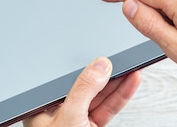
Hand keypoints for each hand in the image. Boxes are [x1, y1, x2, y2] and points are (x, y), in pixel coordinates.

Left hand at [23, 57, 140, 126]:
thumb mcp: (70, 117)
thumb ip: (84, 90)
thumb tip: (98, 66)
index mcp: (44, 109)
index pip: (67, 80)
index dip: (87, 68)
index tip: (105, 57)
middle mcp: (60, 114)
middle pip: (87, 87)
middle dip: (107, 74)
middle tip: (122, 59)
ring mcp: (77, 122)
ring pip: (100, 97)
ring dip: (118, 84)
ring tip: (132, 68)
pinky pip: (107, 109)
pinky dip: (120, 97)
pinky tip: (129, 84)